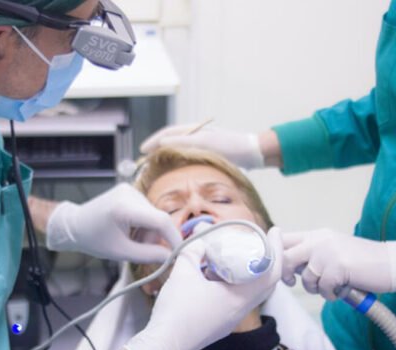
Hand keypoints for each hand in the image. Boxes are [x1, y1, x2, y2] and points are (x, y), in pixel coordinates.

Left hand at [46, 183, 181, 262]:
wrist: (75, 224)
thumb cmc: (94, 240)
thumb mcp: (121, 252)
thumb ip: (149, 255)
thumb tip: (171, 258)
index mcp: (125, 207)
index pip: (161, 220)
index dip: (174, 238)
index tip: (179, 253)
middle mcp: (130, 193)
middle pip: (158, 220)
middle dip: (155, 238)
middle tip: (142, 252)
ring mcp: (130, 190)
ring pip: (153, 216)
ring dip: (148, 232)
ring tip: (131, 241)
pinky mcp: (130, 191)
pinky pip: (147, 211)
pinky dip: (143, 225)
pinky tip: (129, 231)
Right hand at [125, 227, 282, 349]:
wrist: (163, 345)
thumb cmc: (175, 310)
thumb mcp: (183, 272)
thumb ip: (194, 250)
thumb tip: (202, 239)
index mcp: (239, 299)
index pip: (271, 273)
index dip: (276, 250)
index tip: (274, 231)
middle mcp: (240, 311)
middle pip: (265, 283)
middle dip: (265, 260)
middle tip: (260, 242)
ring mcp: (231, 320)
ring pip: (249, 292)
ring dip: (247, 273)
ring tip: (235, 255)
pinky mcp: (220, 325)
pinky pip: (235, 300)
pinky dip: (233, 284)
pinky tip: (215, 274)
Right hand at [140, 123, 263, 169]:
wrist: (253, 153)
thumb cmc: (231, 146)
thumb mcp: (205, 143)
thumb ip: (183, 142)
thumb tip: (162, 143)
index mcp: (194, 130)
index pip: (168, 133)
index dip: (154, 141)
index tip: (142, 150)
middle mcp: (197, 136)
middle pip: (171, 141)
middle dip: (157, 149)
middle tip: (145, 160)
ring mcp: (203, 146)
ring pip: (179, 150)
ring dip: (166, 157)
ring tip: (156, 167)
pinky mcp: (210, 156)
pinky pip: (188, 158)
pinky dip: (178, 164)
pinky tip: (176, 173)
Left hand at [281, 229, 395, 300]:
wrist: (391, 263)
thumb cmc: (362, 262)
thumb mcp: (333, 251)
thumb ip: (312, 255)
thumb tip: (288, 268)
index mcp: (316, 235)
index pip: (284, 239)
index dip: (277, 256)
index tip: (286, 272)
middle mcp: (319, 240)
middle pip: (285, 257)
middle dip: (286, 274)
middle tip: (294, 282)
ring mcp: (328, 252)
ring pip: (306, 277)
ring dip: (317, 289)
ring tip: (334, 286)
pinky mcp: (337, 266)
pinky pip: (323, 288)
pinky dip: (332, 295)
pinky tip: (344, 290)